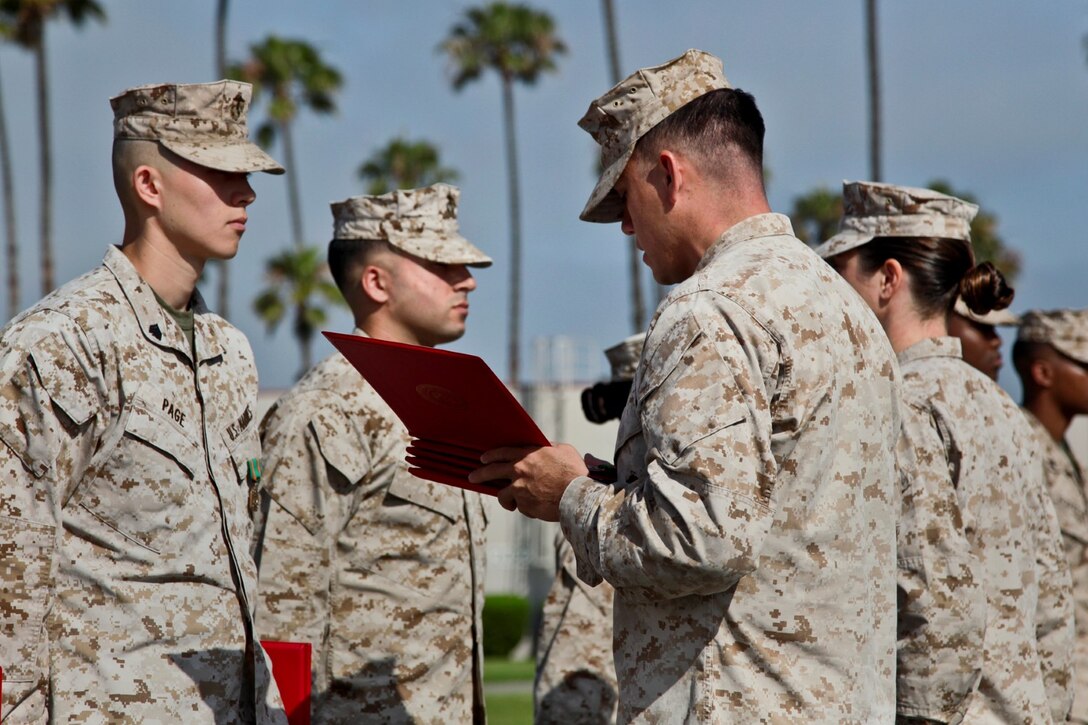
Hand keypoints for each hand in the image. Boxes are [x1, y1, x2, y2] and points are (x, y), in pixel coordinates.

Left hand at [469, 444, 588, 520]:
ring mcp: (519, 488)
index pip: (503, 452)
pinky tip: (538, 508)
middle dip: (480, 474)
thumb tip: (545, 448)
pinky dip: (527, 509)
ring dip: (507, 500)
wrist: (577, 495)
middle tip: (472, 477)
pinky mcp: (523, 505)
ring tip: (511, 504)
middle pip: (492, 471)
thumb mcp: (563, 451)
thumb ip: (550, 448)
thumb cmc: (574, 472)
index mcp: (528, 454)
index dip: (491, 455)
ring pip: (503, 495)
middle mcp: (519, 470)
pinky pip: (520, 507)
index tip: (483, 459)